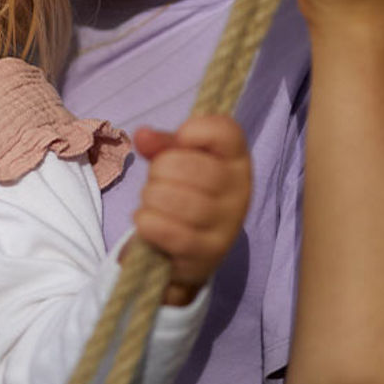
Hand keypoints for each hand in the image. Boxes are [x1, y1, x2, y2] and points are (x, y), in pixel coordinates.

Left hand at [131, 115, 250, 306]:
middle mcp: (240, 191)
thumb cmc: (184, 194)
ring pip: (175, 199)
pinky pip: (169, 231)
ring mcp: (227, 224)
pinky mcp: (209, 253)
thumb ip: (161, 145)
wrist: (190, 250)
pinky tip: (149, 223)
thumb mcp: (177, 162)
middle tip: (157, 182)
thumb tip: (143, 135)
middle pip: (188, 166)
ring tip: (152, 203)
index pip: (225, 130)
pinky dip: (148, 223)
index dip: (192, 131)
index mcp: (237, 160)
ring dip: (151, 199)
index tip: (179, 143)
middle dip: (159, 172)